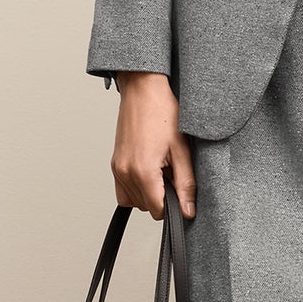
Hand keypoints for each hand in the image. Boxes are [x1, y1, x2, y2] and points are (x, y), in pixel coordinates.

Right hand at [111, 72, 195, 218]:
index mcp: (142, 171)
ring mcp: (117, 168)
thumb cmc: (163, 112)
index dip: (173, 206)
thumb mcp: (182, 150)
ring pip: (134, 201)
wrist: (143, 90)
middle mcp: (125, 172)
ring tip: (161, 169)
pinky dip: (137, 187)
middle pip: (146, 208)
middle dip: (162, 196)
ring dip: (149, 193)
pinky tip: (149, 169)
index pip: (157, 210)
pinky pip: (123, 190)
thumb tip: (188, 211)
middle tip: (172, 171)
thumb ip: (186, 184)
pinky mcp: (114, 164)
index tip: (181, 191)